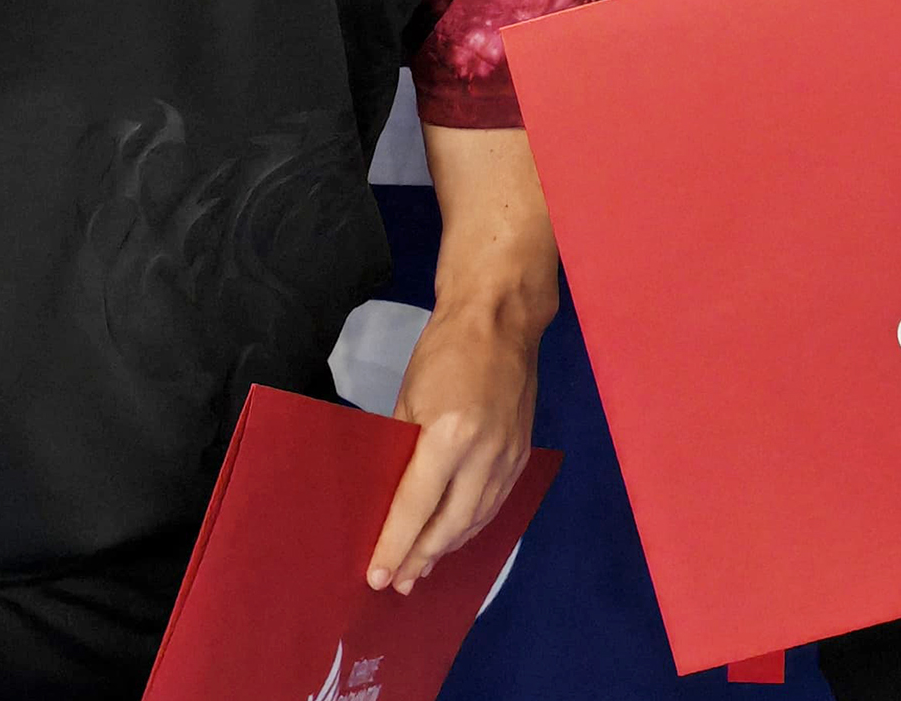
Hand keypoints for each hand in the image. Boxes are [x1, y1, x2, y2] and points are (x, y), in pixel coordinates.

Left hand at [363, 304, 538, 594]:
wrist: (500, 319)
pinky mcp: (522, 454)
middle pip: (451, 524)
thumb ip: (402, 449)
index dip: (395, 544)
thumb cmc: (444, 350)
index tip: (377, 575)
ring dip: (447, 547)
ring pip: (477, 519)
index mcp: (449, 435)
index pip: (416, 505)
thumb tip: (390, 495)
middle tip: (398, 582)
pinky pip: (495, 503)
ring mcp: (509, 456)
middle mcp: (485, 454)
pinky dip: (472, 525)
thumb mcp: (409, 397)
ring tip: (421, 568)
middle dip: (421, 557)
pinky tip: (454, 535)